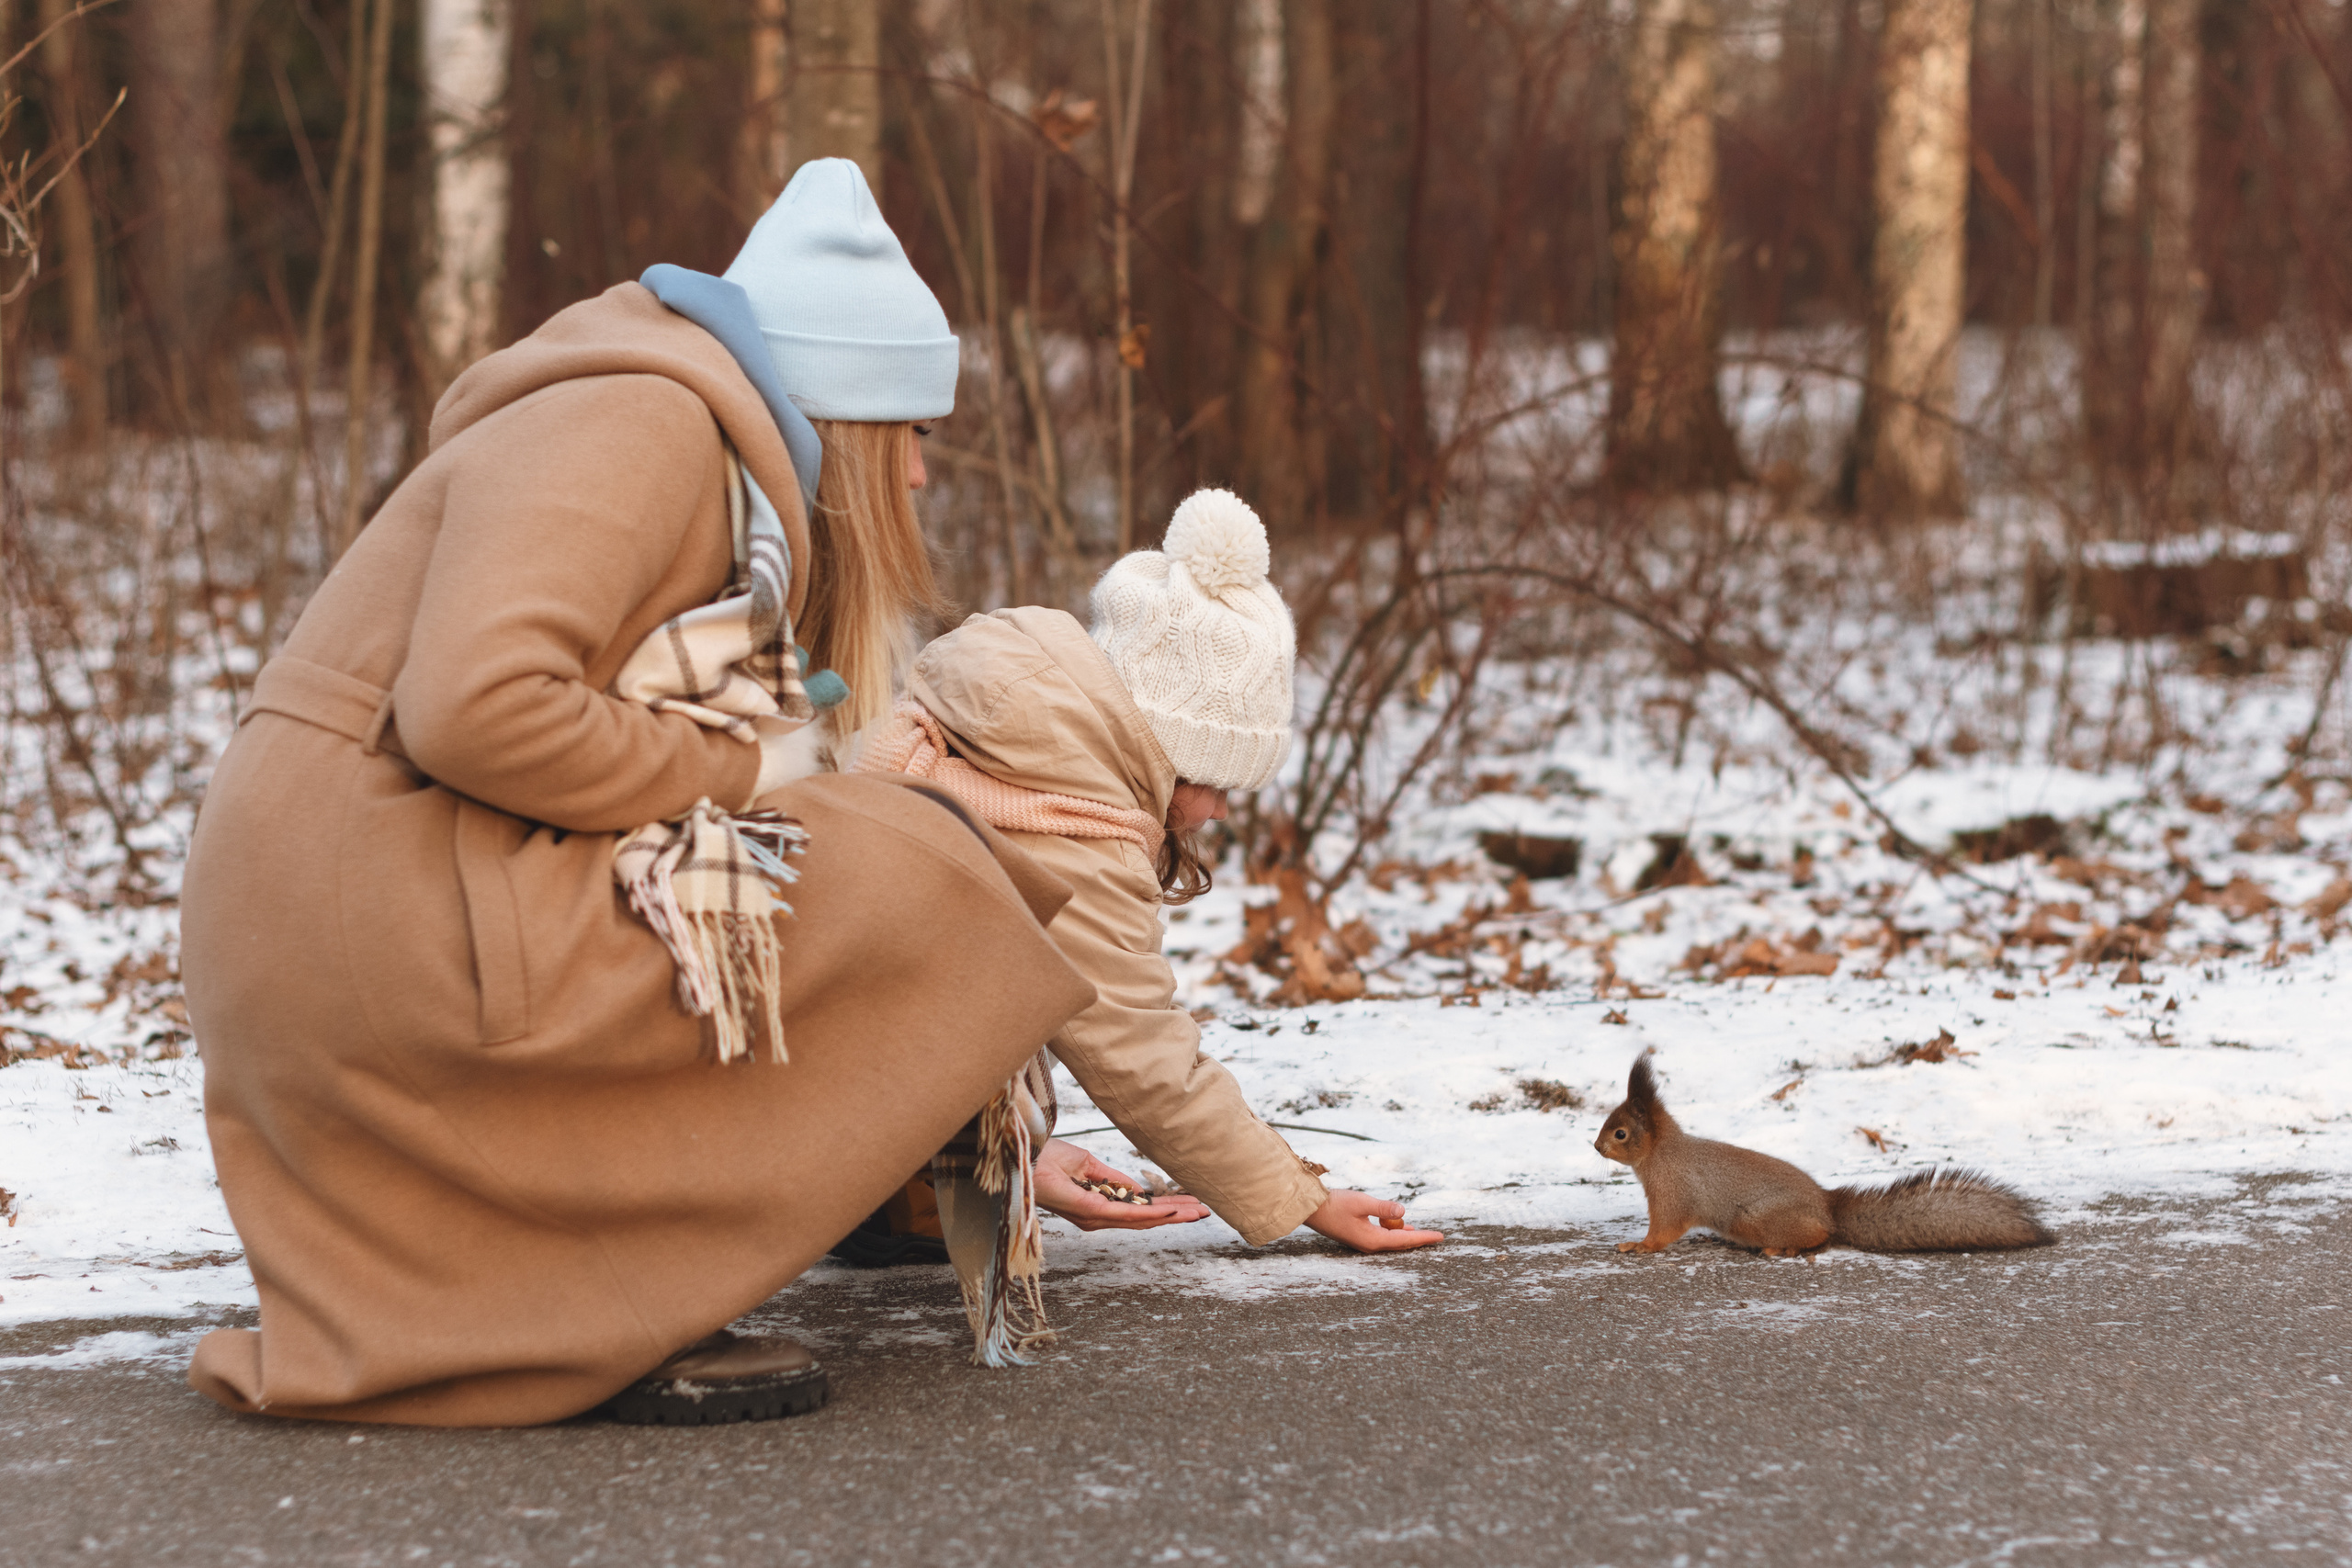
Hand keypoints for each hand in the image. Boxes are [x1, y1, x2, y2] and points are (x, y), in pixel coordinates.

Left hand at [1032, 1138, 1211, 1231]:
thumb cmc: (1046, 1159)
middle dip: (1177, 1214)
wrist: (1023, 1156)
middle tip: (1205, 1211)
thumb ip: (1111, 1179)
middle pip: (1146, 1219)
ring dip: (1173, 1215)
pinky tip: (1173, 1211)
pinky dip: (1152, 1213)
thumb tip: (1137, 1189)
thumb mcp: (1085, 1164)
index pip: (1138, 1210)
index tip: (1191, 1201)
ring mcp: (1095, 1216)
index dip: (1166, 1207)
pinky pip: (1128, 1214)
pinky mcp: (1091, 1211)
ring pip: (1142, 1220)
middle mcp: (1098, 1217)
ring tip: (1199, 1211)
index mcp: (1098, 1205)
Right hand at [1303, 1189, 1444, 1253]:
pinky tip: (1395, 1223)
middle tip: (1435, 1237)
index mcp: (1372, 1240)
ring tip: (1417, 1230)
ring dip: (1404, 1234)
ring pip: (1390, 1240)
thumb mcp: (1361, 1203)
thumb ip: (1383, 1207)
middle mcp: (1369, 1245)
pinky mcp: (1358, 1236)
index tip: (1440, 1237)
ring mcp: (1363, 1242)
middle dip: (1417, 1239)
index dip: (1424, 1237)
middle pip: (1400, 1243)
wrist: (1312, 1209)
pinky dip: (1392, 1230)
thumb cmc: (1335, 1205)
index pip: (1405, 1240)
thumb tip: (1403, 1211)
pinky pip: (1381, 1236)